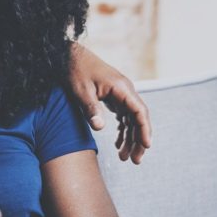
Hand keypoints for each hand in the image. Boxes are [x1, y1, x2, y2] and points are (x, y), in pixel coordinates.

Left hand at [69, 43, 151, 163]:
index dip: (144, 129)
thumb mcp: (81, 90)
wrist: (70, 56)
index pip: (140, 111)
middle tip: (135, 160)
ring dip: (130, 138)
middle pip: (138, 119)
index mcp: (122, 88)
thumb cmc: (75, 70)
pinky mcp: (113, 97)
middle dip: (138, 140)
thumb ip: (91, 108)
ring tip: (125, 157)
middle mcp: (125, 91)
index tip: (146, 146)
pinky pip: (123, 117)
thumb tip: (99, 127)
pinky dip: (122, 131)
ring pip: (131, 120)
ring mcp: (120, 95)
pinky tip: (118, 144)